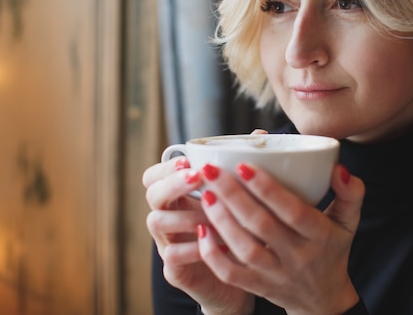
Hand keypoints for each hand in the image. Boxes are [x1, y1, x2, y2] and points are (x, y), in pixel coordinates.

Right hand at [143, 157, 253, 314]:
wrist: (242, 278)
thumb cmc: (239, 231)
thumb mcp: (241, 199)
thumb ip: (243, 167)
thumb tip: (260, 134)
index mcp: (180, 197)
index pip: (155, 175)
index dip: (166, 167)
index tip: (190, 161)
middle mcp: (169, 217)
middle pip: (152, 194)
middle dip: (173, 183)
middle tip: (197, 178)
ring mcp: (168, 243)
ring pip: (156, 222)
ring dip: (183, 214)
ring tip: (209, 214)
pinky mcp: (176, 269)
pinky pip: (172, 256)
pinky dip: (192, 248)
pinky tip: (215, 241)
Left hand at [195, 161, 364, 314]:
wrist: (323, 299)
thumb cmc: (333, 249)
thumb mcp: (350, 222)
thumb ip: (352, 193)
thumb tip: (339, 168)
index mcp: (320, 236)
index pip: (293, 211)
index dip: (268, 189)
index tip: (243, 165)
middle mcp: (297, 256)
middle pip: (262, 226)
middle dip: (233, 196)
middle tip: (211, 170)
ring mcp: (276, 275)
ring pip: (244, 250)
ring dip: (221, 221)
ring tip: (205, 194)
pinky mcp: (258, 287)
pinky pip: (232, 274)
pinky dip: (213, 255)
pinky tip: (200, 229)